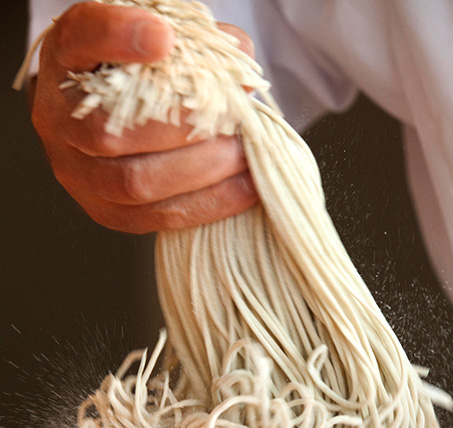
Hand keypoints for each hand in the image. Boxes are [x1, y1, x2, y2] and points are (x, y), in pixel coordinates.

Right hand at [30, 2, 258, 232]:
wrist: (125, 116)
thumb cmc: (149, 73)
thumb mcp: (167, 42)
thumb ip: (202, 44)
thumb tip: (240, 65)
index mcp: (67, 57)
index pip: (80, 37)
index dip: (118, 36)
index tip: (164, 36)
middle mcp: (58, 117)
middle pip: (109, 132)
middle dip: (184, 128)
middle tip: (234, 119)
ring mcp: (76, 171)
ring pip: (134, 182)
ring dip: (202, 169)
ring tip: (242, 153)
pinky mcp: (106, 211)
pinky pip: (158, 217)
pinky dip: (211, 202)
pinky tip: (247, 186)